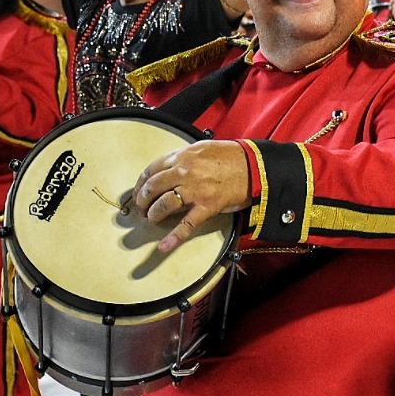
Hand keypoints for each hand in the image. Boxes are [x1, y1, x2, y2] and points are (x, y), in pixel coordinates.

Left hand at [133, 139, 251, 252]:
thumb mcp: (203, 148)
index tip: (138, 193)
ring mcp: (196, 190)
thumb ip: (184, 158)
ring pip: (164, 205)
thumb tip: (168, 169)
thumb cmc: (233, 156)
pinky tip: (163, 246)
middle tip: (141, 209)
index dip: (140, 185)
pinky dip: (173, 237)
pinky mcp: (208, 206)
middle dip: (143, 201)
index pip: (150, 171)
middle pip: (152, 188)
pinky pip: (186, 224)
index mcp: (182, 156)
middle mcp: (185, 172)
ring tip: (152, 219)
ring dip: (153, 215)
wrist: (256, 166)